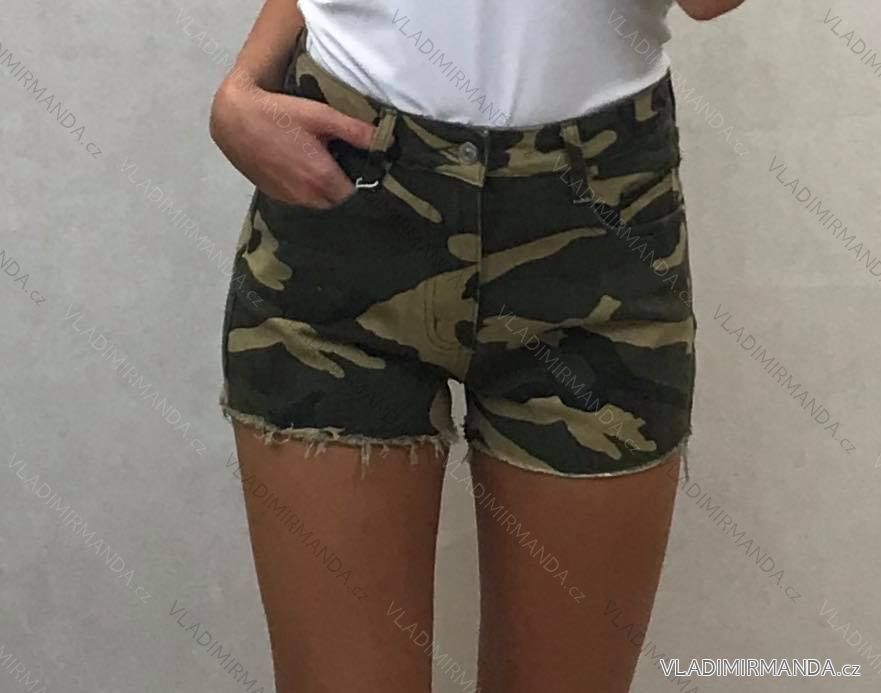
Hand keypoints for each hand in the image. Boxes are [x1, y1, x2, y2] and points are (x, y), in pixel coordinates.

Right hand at [209, 77, 376, 208]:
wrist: (233, 120)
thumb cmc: (279, 114)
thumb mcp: (320, 115)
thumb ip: (354, 130)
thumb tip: (385, 140)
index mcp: (322, 178)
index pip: (356, 197)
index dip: (364, 187)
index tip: (368, 173)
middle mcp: (308, 195)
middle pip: (338, 203)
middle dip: (346, 191)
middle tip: (350, 169)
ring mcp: (290, 198)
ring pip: (320, 204)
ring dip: (327, 193)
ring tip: (330, 171)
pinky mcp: (276, 196)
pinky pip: (302, 201)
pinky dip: (309, 193)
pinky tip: (307, 174)